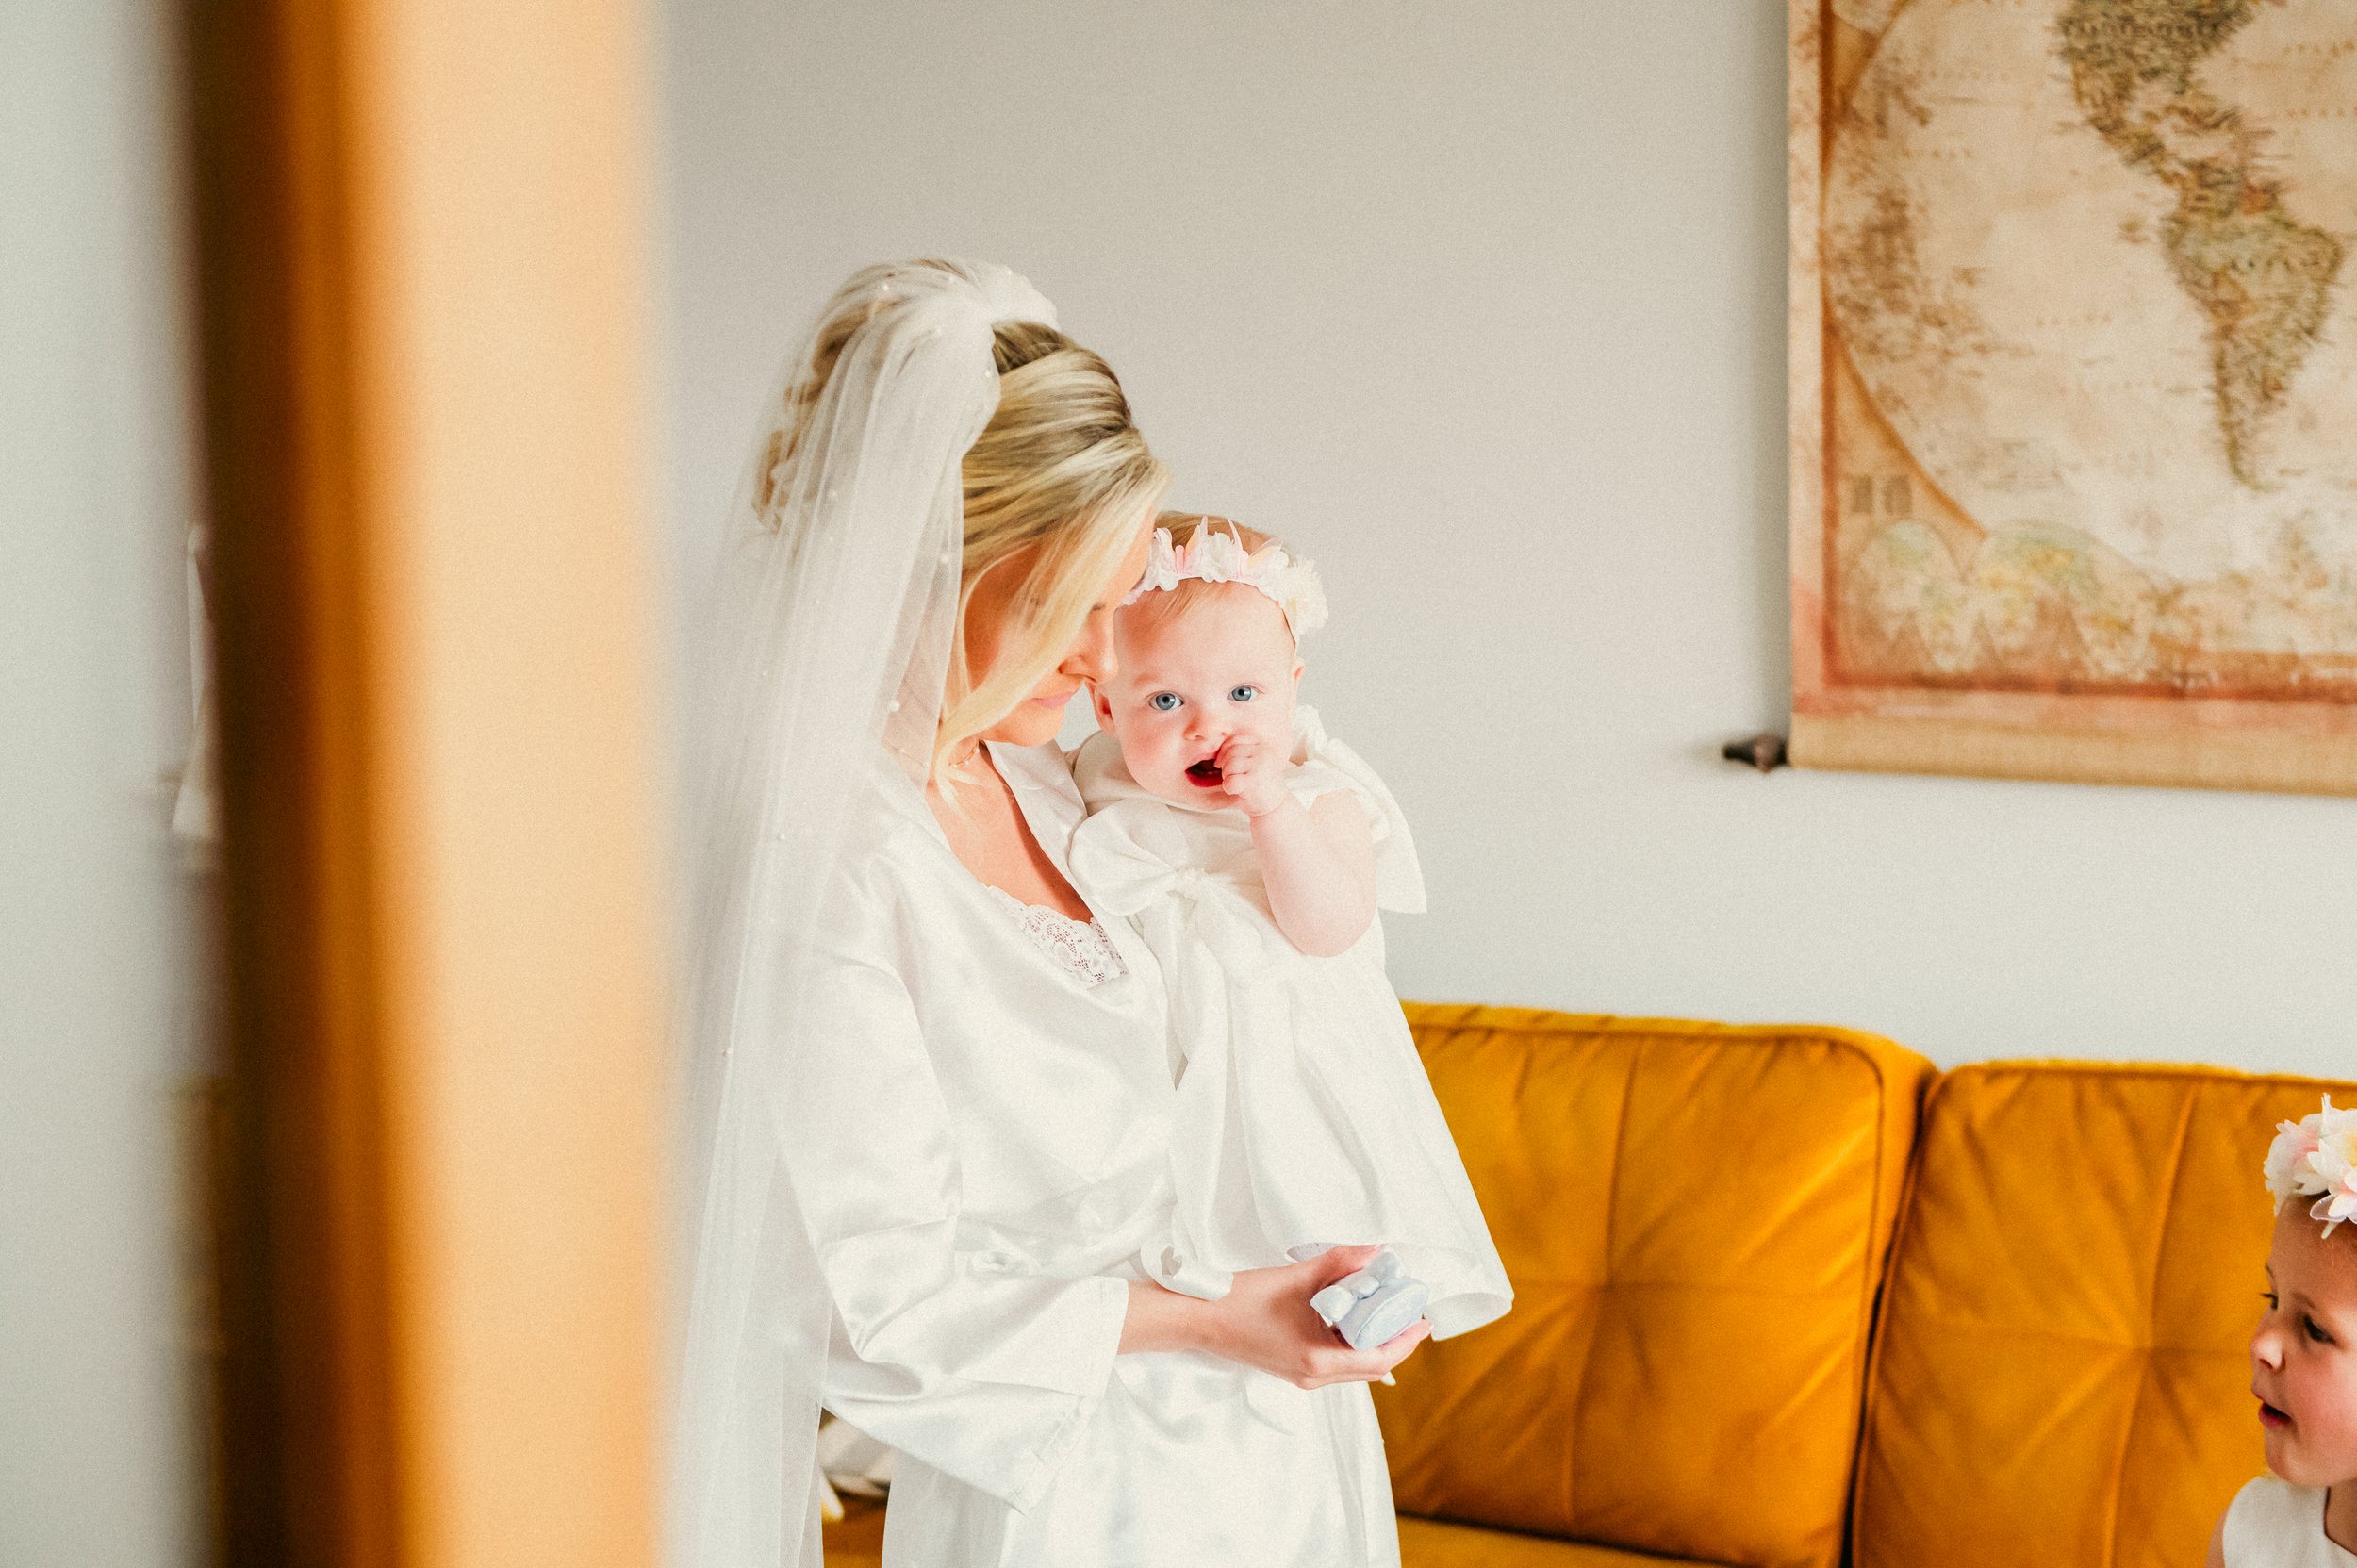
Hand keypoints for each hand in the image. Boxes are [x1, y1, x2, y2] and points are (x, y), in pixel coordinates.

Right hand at [1201, 1245, 1430, 1387]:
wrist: (1199, 1317)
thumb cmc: (1241, 1301)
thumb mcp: (1296, 1277)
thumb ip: (1338, 1263)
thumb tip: (1374, 1251)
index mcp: (1318, 1361)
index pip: (1379, 1359)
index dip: (1405, 1340)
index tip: (1423, 1319)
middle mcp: (1314, 1377)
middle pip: (1371, 1367)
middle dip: (1395, 1340)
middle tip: (1410, 1311)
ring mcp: (1303, 1376)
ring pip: (1355, 1367)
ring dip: (1375, 1342)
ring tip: (1387, 1311)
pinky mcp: (1294, 1367)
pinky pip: (1337, 1362)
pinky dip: (1353, 1343)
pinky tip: (1355, 1318)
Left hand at [1214, 735, 1291, 818]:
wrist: (1274, 806)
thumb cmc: (1258, 783)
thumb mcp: (1251, 762)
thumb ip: (1237, 751)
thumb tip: (1210, 746)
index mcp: (1262, 746)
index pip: (1235, 739)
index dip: (1223, 750)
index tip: (1221, 763)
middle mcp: (1263, 753)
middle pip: (1231, 751)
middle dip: (1225, 765)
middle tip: (1231, 776)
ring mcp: (1260, 767)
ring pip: (1231, 764)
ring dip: (1226, 775)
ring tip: (1236, 783)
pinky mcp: (1255, 783)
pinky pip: (1231, 781)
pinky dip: (1228, 787)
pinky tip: (1235, 790)